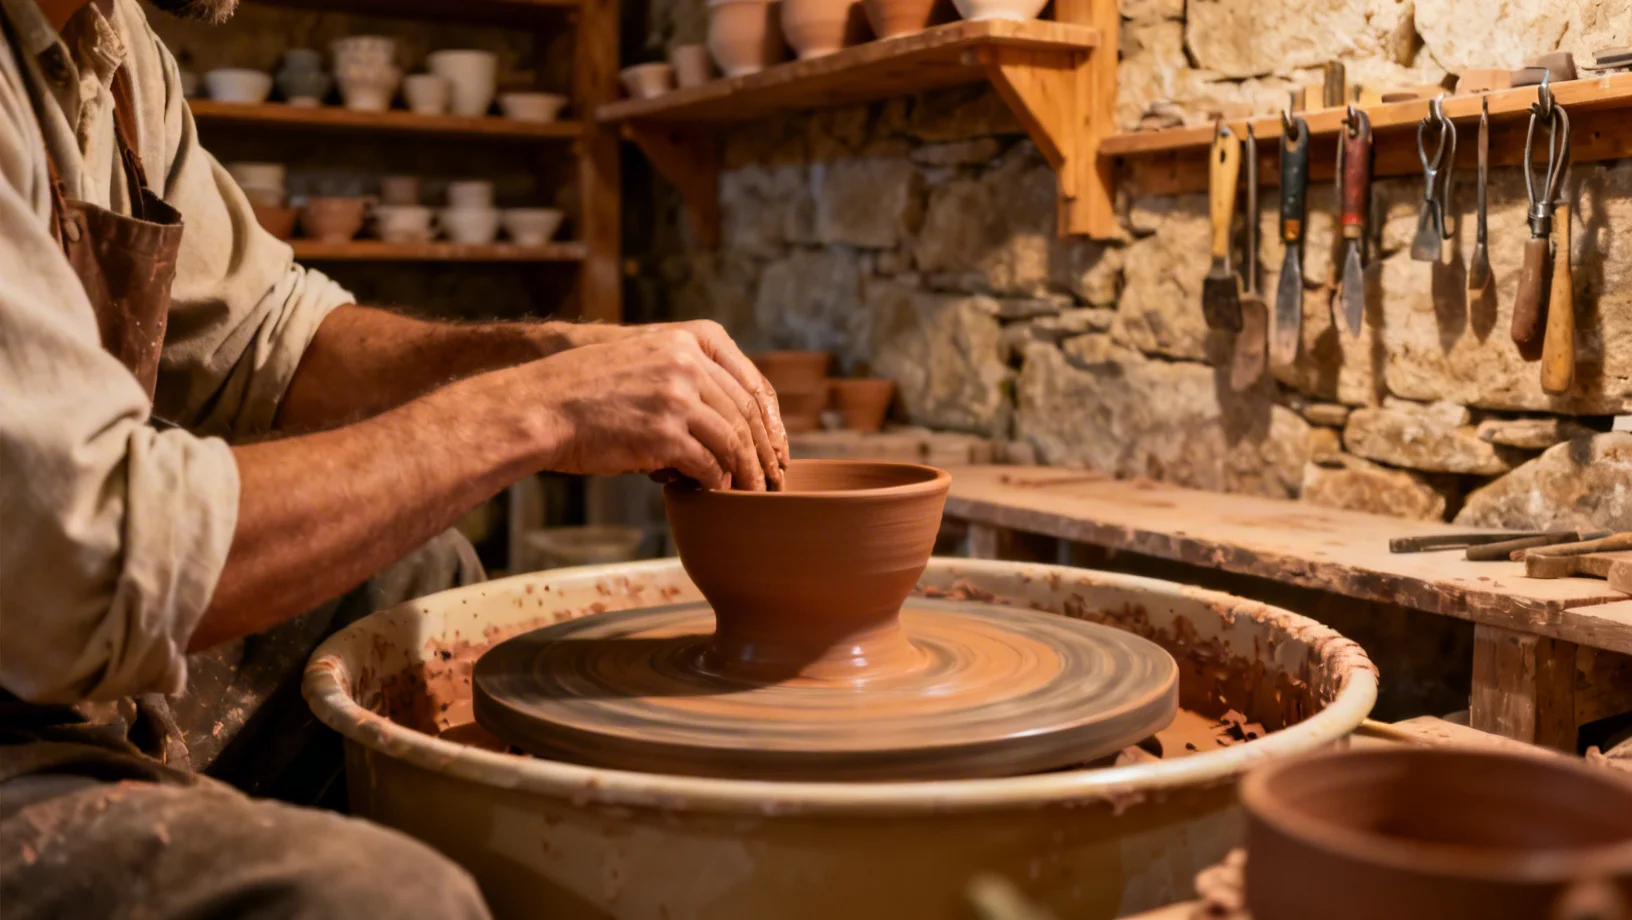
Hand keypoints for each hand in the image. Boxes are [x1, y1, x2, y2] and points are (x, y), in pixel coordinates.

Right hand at [528, 330, 777, 489]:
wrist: (541, 405)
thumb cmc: (587, 388)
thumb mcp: (643, 356)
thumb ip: (684, 371)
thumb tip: (727, 412)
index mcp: (689, 339)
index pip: (751, 382)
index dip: (771, 420)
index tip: (778, 445)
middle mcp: (688, 363)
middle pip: (747, 414)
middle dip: (765, 450)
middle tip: (775, 476)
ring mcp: (677, 398)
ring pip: (733, 441)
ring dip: (748, 472)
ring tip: (754, 492)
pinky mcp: (662, 435)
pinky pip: (708, 465)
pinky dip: (718, 483)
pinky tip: (718, 493)